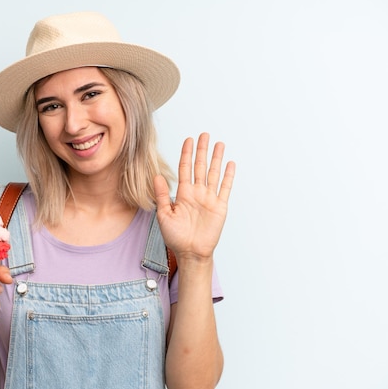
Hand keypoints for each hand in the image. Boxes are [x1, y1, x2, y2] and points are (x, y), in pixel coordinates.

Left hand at [154, 133, 234, 262]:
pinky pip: (225, 188)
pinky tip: (230, 164)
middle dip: (202, 151)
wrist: (191, 253)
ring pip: (213, 173)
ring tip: (219, 144)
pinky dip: (228, 176)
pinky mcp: (220, 207)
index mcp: (183, 194)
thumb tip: (157, 176)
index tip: (189, 140)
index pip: (185, 169)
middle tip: (204, 135)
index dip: (187, 154)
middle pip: (200, 167)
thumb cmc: (175, 237)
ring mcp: (209, 199)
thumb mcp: (164, 215)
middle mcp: (197, 193)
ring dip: (216, 159)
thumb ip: (162, 195)